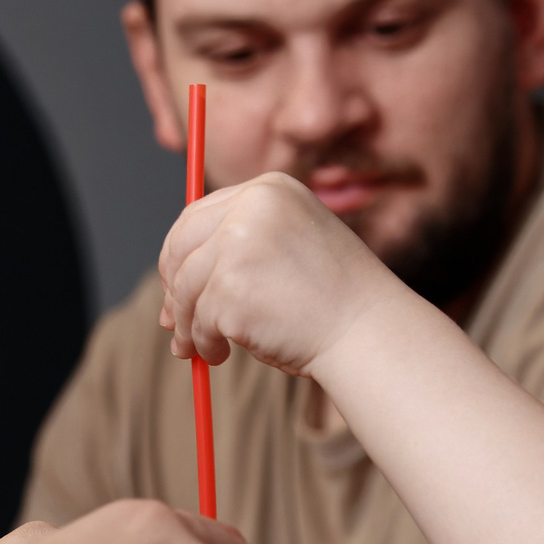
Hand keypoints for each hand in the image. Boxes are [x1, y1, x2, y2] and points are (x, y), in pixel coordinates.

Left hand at [158, 173, 415, 377]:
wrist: (369, 332)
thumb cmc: (337, 300)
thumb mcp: (292, 247)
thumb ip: (242, 248)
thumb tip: (175, 283)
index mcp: (270, 189)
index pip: (199, 215)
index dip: (181, 255)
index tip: (177, 287)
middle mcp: (251, 207)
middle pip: (181, 245)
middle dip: (174, 289)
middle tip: (174, 323)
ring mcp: (238, 246)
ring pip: (185, 287)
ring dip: (187, 324)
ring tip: (203, 348)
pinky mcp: (230, 288)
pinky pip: (197, 320)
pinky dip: (203, 343)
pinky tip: (221, 354)